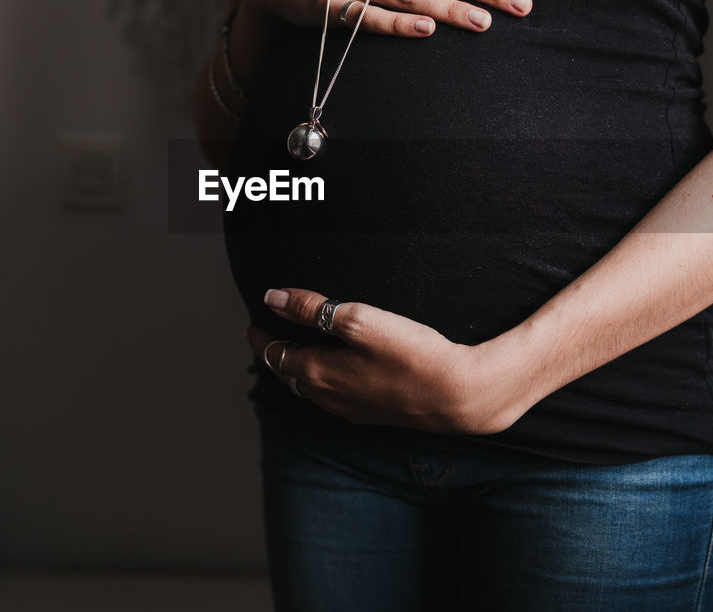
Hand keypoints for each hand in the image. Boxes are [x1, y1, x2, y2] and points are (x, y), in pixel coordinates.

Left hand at [246, 287, 526, 434]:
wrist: (460, 394)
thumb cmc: (412, 354)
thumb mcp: (359, 320)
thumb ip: (312, 308)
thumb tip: (274, 297)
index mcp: (321, 374)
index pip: (278, 355)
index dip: (262, 339)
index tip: (251, 325)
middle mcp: (331, 398)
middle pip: (291, 376)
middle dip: (276, 356)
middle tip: (267, 339)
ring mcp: (354, 410)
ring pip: (312, 391)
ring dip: (298, 371)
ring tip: (295, 355)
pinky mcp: (376, 414)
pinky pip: (334, 398)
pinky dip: (321, 382)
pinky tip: (335, 377)